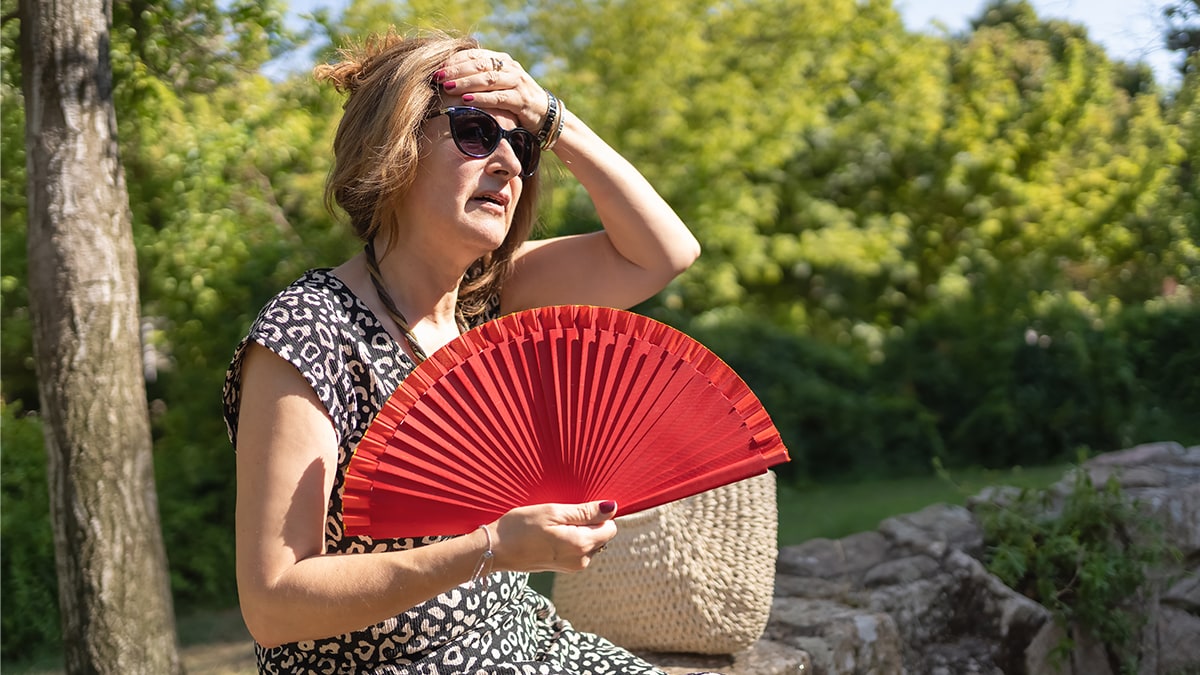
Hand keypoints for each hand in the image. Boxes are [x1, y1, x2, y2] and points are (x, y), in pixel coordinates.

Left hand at [436, 48, 549, 131]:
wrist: (545, 114)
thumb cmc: (515, 99)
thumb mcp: (499, 84)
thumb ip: (482, 77)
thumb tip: (451, 77)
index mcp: (502, 60)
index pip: (475, 55)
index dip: (456, 60)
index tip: (438, 68)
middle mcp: (510, 68)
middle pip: (479, 65)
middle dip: (456, 71)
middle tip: (438, 77)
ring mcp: (517, 83)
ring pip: (488, 79)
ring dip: (466, 83)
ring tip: (448, 87)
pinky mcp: (521, 100)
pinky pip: (498, 97)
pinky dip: (481, 98)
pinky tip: (466, 101)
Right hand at [490, 500, 617, 572]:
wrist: (496, 550)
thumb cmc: (521, 527)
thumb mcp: (553, 512)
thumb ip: (585, 512)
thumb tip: (612, 508)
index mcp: (582, 545)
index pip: (610, 528)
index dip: (597, 515)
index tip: (577, 509)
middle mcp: (581, 560)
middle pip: (601, 536)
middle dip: (587, 523)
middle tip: (560, 517)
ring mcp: (572, 566)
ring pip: (589, 542)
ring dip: (577, 531)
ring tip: (552, 526)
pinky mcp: (563, 568)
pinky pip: (577, 549)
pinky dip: (569, 539)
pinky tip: (549, 534)